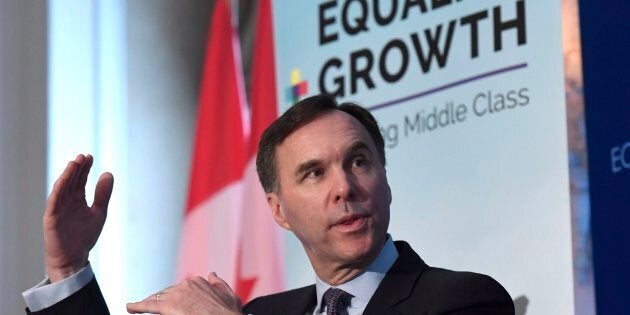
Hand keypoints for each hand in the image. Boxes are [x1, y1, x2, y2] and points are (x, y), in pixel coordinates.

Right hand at [44, 154, 113, 281]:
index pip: (80, 179)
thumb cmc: (84, 236)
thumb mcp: (99, 212)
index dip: (85, 168)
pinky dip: (58, 189)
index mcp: (77, 199)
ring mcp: (58, 208)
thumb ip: (103, 194)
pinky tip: (63, 179)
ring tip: (74, 163)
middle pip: (71, 180)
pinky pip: (54, 201)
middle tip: (83, 156)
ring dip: (67, 175)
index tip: (90, 156)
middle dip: (77, 168)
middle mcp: (67, 201)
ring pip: (62, 188)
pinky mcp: (51, 217)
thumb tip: (108, 173)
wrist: (74, 258)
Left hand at [127, 273, 242, 314]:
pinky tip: (130, 307)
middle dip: (162, 299)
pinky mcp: (166, 306)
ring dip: (149, 302)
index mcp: (198, 281)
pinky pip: (148, 305)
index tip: (176, 301)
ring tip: (140, 307)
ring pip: (157, 298)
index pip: (182, 288)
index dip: (177, 296)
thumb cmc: (228, 312)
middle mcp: (186, 285)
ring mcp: (175, 295)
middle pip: (168, 292)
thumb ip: (218, 283)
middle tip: (155, 306)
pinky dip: (137, 306)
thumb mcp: (228, 294)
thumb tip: (212, 274)